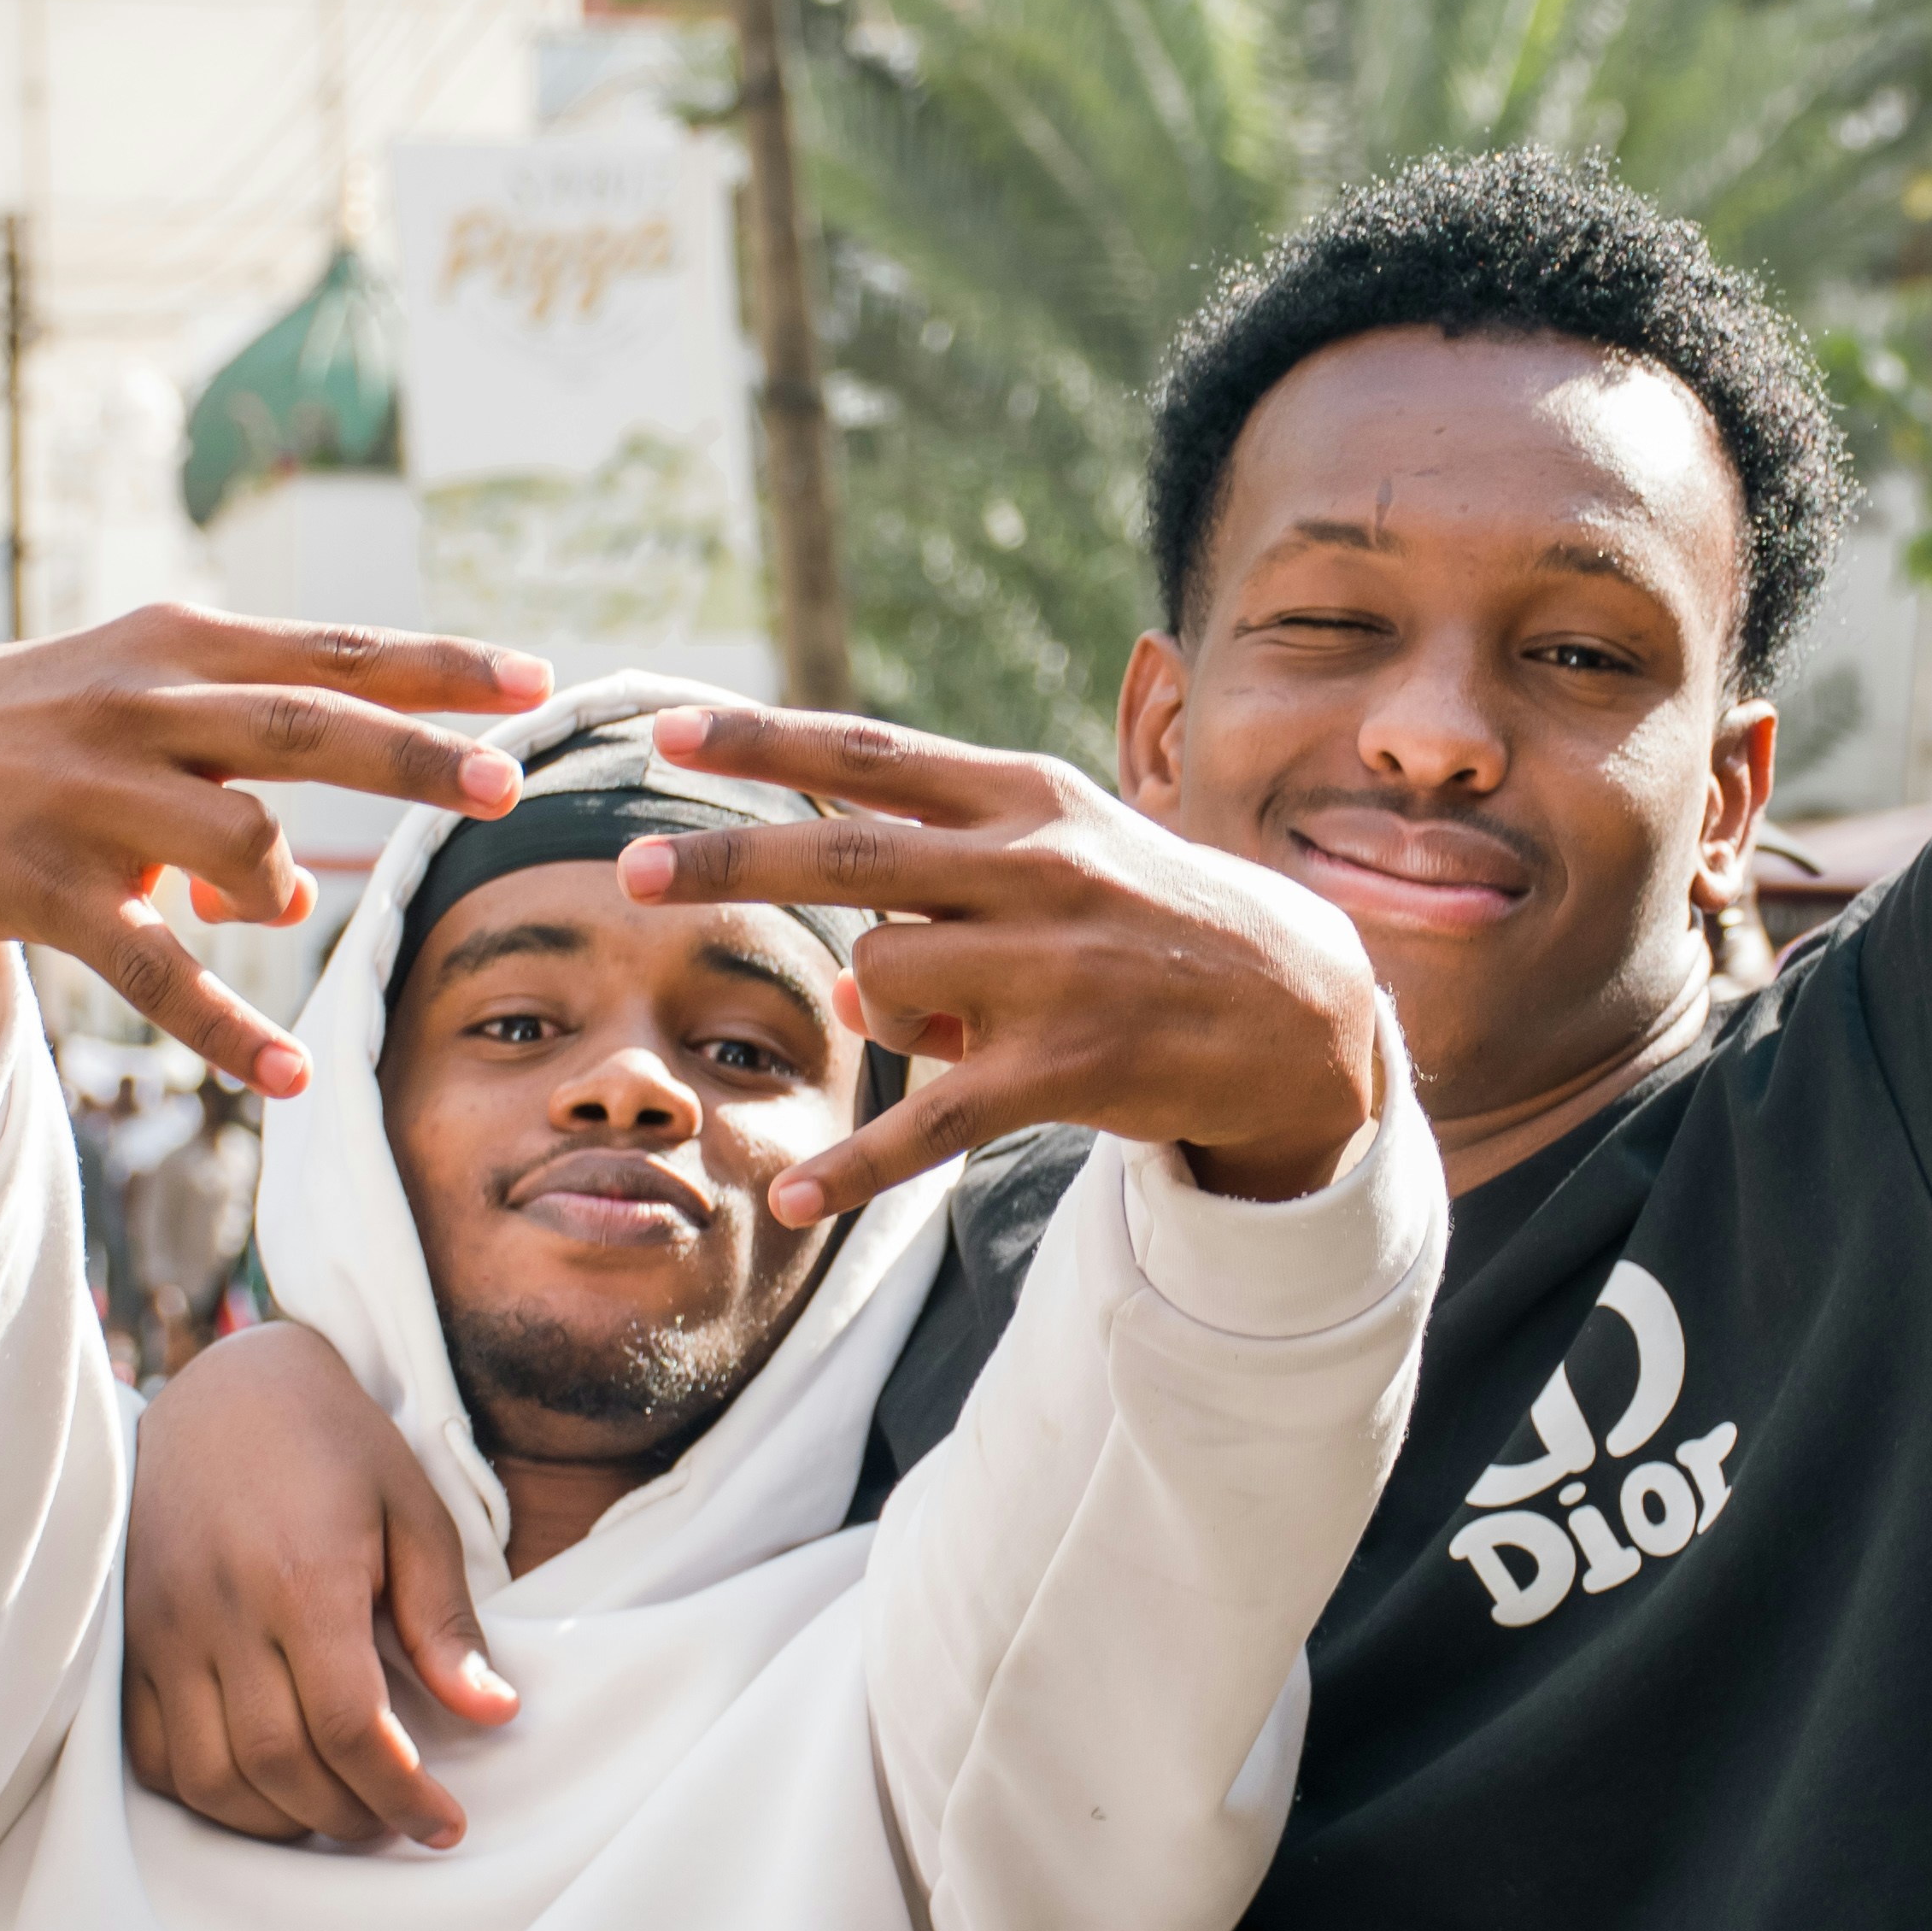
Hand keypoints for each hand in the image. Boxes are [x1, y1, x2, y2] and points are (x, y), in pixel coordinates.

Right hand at [0, 606, 551, 1114]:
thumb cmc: (45, 724)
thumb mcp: (143, 710)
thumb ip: (242, 776)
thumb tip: (300, 899)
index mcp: (181, 649)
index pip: (333, 653)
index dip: (438, 668)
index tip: (537, 682)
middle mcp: (143, 709)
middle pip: (304, 730)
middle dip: (413, 758)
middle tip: (505, 785)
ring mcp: (92, 798)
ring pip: (241, 842)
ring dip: (283, 886)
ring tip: (269, 902)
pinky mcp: (46, 889)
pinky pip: (159, 972)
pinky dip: (230, 1032)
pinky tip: (293, 1080)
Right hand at [121, 1324, 514, 1847]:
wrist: (226, 1389)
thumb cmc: (334, 1446)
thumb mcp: (414, 1512)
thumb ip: (445, 1622)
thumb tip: (493, 1714)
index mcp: (304, 1577)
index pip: (350, 1727)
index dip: (402, 1794)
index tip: (444, 1825)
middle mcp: (221, 1611)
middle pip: (279, 1764)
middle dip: (349, 1816)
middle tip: (397, 1822)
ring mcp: (161, 1630)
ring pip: (208, 1776)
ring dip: (277, 1822)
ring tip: (336, 1811)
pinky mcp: (126, 1640)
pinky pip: (150, 1754)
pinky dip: (206, 1794)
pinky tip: (262, 1789)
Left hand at [618, 706, 1385, 1225]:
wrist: (1300, 1006)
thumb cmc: (1155, 918)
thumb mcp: (1063, 862)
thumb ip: (944, 893)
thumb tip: (849, 981)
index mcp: (1026, 798)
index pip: (871, 756)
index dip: (764, 742)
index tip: (667, 730)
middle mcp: (1035, 868)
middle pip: (846, 858)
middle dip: (728, 862)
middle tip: (630, 874)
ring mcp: (1052, 968)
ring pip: (885, 983)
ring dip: (885, 1013)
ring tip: (960, 1029)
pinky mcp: (1066, 1068)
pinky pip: (927, 1121)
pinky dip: (855, 1166)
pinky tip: (789, 1200)